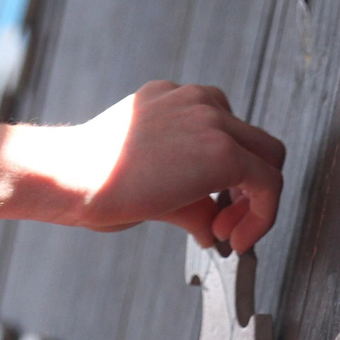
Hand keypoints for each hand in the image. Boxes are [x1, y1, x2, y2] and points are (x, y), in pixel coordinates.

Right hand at [0, 92, 285, 251]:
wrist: (71, 175)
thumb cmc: (91, 181)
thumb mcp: (148, 185)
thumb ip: (189, 200)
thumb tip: (214, 229)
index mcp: (174, 100)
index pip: (226, 131)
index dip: (230, 178)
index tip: (216, 212)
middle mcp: (197, 101)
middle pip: (255, 142)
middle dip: (249, 188)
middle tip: (227, 224)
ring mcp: (211, 120)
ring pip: (269, 158)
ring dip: (256, 202)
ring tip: (230, 234)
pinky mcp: (222, 149)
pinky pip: (267, 182)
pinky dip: (262, 215)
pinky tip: (235, 240)